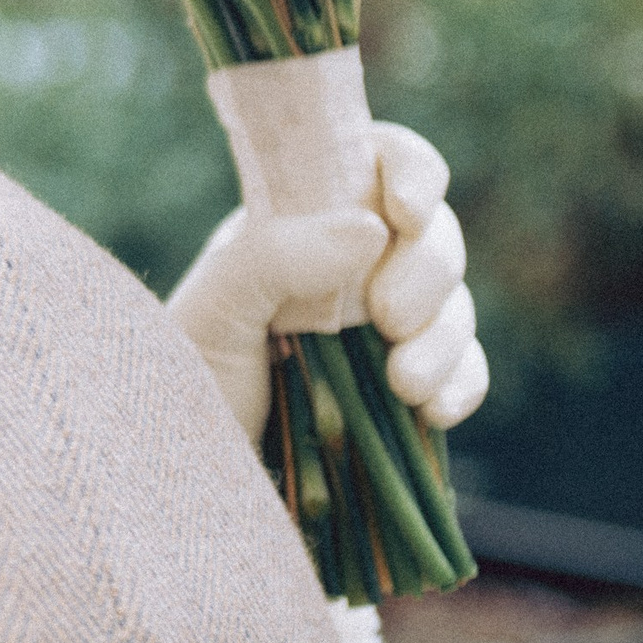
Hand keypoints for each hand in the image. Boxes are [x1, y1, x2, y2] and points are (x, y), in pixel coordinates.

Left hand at [168, 123, 487, 441]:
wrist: (185, 478)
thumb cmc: (178, 384)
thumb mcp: (211, 312)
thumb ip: (273, 257)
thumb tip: (371, 228)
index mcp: (295, 225)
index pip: (376, 163)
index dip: (410, 172)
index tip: (405, 210)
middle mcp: (345, 267)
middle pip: (431, 235)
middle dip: (427, 270)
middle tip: (386, 317)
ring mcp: (381, 328)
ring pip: (453, 303)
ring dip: (445, 338)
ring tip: (403, 385)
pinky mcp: (404, 389)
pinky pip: (463, 371)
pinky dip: (463, 383)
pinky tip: (435, 410)